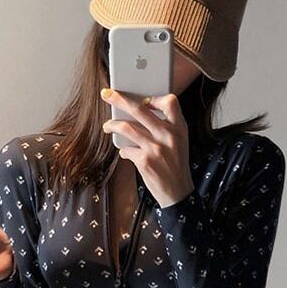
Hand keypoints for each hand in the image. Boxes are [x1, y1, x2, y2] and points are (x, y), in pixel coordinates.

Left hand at [100, 87, 193, 207]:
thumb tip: (141, 112)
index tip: (143, 100)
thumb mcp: (179, 142)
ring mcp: (155, 148)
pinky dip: (123, 150)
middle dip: (119, 100)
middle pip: (140, 110)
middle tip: (107, 94)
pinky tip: (125, 152)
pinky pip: (126, 149)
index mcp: (179, 128)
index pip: (170, 102)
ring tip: (107, 126)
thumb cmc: (175, 166)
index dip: (154, 98)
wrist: (177, 192)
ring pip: (127, 128)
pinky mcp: (144, 161)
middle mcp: (168, 136)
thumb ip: (166, 127)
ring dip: (113, 125)